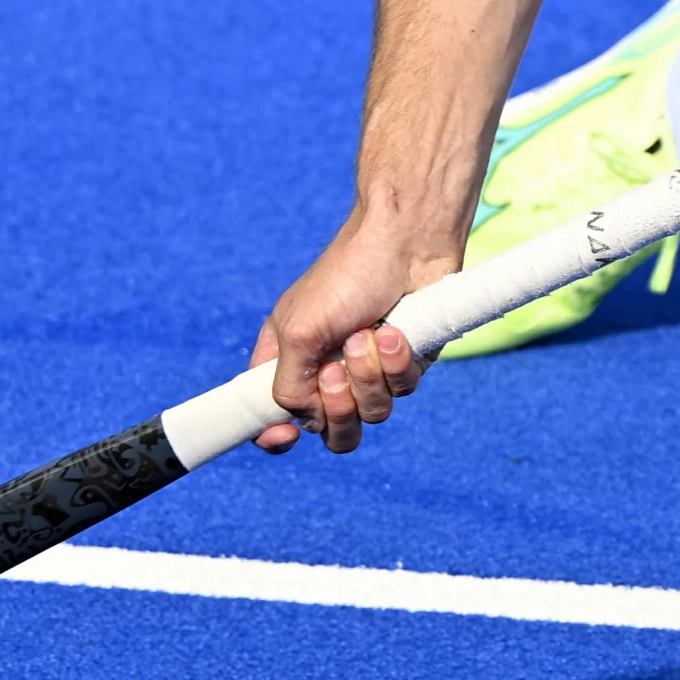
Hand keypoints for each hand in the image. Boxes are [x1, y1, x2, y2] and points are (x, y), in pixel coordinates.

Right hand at [248, 213, 444, 453]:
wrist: (406, 242)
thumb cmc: (346, 275)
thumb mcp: (298, 330)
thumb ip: (288, 385)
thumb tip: (303, 419)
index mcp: (290, 361)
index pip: (272, 416)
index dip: (275, 437)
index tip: (285, 437)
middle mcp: (328, 372)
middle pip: (331, 431)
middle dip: (336, 406)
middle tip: (335, 370)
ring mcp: (370, 371)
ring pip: (371, 415)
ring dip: (368, 376)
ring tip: (369, 334)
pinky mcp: (407, 365)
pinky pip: (403, 391)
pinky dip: (397, 362)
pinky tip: (394, 330)